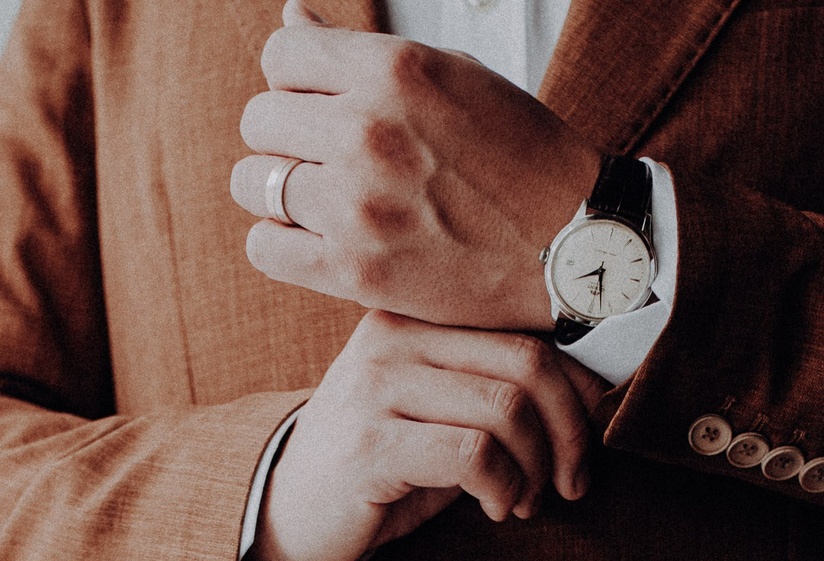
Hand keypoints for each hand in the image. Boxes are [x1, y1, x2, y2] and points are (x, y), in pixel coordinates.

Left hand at [229, 0, 600, 330]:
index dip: (294, 78)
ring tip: (321, 196)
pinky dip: (279, 241)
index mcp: (395, 71)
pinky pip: (263, 246)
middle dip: (284, 133)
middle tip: (323, 154)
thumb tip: (291, 17)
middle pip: (259, 120)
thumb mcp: (450, 75)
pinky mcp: (353, 271)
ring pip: (252, 183)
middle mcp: (368, 132)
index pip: (281, 54)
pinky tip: (315, 236)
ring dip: (278, 188)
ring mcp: (356, 205)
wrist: (571, 242)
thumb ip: (361, 52)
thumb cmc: (518, 154)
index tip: (318, 102)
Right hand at [250, 311, 608, 560]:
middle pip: (526, 363)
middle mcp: (392, 337)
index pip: (525, 329)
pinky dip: (503, 488)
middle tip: (570, 480)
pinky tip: (494, 507)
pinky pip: (473, 455)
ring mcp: (376, 386)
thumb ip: (495, 387)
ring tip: (524, 500)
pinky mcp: (370, 443)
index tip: (586, 437)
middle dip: (568, 432)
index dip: (578, 385)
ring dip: (534, 468)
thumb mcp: (440, 413)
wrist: (290, 514)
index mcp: (415, 316)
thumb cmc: (381, 466)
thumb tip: (594, 386)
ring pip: (505, 409)